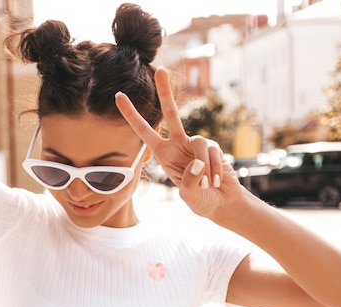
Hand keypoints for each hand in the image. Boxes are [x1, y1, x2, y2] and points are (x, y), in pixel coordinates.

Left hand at [115, 66, 245, 221]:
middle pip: (171, 114)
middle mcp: (178, 145)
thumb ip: (189, 182)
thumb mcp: (189, 197)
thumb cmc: (201, 201)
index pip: (145, 132)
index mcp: (164, 155)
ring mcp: (196, 145)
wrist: (222, 203)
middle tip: (161, 70)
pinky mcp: (213, 148)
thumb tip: (197, 162)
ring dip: (203, 167)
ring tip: (207, 185)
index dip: (132, 115)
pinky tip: (215, 182)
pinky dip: (213, 170)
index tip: (118, 96)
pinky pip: (212, 153)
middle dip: (165, 93)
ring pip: (199, 143)